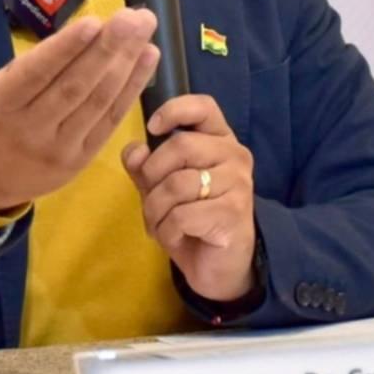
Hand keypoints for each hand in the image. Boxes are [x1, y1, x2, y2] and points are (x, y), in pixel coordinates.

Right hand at [0, 6, 159, 211]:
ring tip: (145, 31)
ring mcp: (58, 149)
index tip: (94, 22)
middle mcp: (29, 131)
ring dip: (125, 66)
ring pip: (95, 104)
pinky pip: (107, 122)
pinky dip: (131, 91)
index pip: (35, 76)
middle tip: (134, 16)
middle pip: (73, 87)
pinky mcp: (79, 160)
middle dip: (108, 50)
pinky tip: (148, 60)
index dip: (65, 51)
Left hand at [122, 95, 257, 301]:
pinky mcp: (233, 213)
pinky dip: (166, 230)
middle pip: (180, 146)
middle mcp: (235, 155)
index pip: (203, 107)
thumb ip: (146, 167)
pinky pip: (182, 214)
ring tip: (160, 225)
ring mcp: (238, 183)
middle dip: (152, 176)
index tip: (153, 127)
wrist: (220, 267)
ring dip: (155, 210)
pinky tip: (175, 237)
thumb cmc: (192, 220)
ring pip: (177, 184)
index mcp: (219, 140)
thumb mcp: (162, 189)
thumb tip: (134, 150)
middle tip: (150, 200)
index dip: (174, 110)